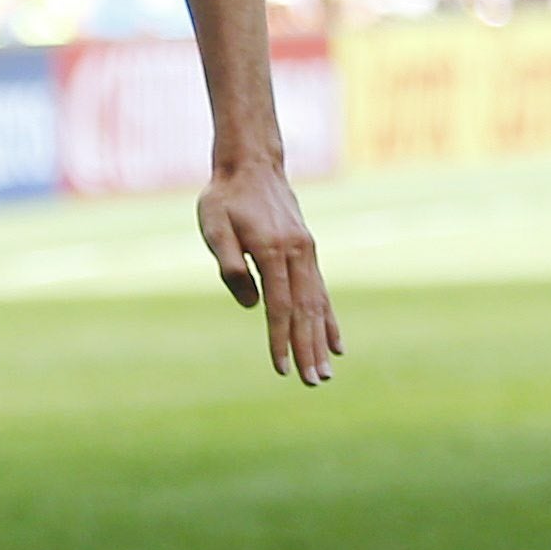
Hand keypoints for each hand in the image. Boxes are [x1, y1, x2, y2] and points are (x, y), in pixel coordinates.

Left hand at [197, 160, 339, 384]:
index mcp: (272, 251)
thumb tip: (251, 305)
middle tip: (313, 382)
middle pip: (305, 311)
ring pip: (317, 304)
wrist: (251, 166)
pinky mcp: (308, 252)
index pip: (278, 306)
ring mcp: (307, 253)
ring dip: (321, 340)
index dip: (280, 339)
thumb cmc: (224, 199)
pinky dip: (329, 319)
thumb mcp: (214, 228)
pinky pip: (322, 292)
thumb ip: (230, 265)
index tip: (282, 368)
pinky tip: (336, 343)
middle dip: (308, 349)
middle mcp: (297, 254)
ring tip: (326, 372)